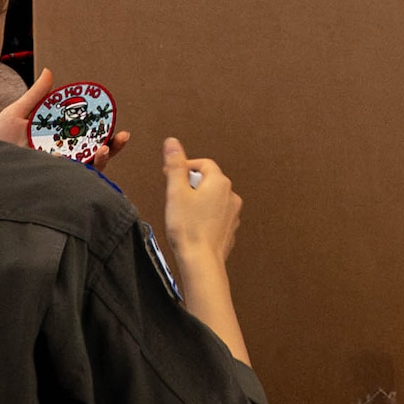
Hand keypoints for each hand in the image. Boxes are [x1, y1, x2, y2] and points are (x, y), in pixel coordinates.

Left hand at [0, 67, 130, 170]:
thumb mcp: (17, 113)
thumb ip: (37, 96)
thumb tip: (50, 72)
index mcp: (58, 142)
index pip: (89, 138)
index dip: (107, 133)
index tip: (119, 126)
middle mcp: (61, 159)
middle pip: (95, 155)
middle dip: (113, 148)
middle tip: (121, 137)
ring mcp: (56, 172)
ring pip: (88, 170)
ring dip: (101, 159)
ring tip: (102, 149)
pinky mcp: (49, 182)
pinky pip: (71, 181)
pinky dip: (80, 172)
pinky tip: (80, 160)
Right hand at [163, 137, 240, 268]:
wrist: (201, 261)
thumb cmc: (188, 228)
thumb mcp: (176, 191)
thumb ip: (175, 165)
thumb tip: (172, 142)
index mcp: (220, 182)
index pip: (203, 164)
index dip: (185, 166)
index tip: (170, 175)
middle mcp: (231, 195)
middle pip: (208, 180)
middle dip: (190, 184)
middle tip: (174, 196)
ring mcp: (233, 212)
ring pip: (212, 197)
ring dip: (198, 200)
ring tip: (182, 213)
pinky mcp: (230, 227)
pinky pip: (216, 214)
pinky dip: (204, 214)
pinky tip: (192, 225)